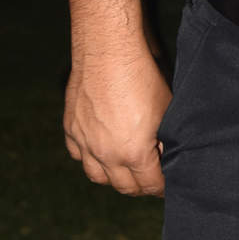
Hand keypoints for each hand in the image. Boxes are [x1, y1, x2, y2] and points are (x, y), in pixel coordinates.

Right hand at [63, 46, 172, 195]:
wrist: (108, 53)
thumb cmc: (142, 78)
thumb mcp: (166, 111)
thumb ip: (166, 140)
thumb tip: (167, 156)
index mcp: (133, 154)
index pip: (150, 185)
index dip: (162, 187)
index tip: (168, 184)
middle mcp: (105, 154)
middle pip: (124, 187)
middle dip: (141, 186)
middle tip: (151, 179)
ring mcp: (84, 143)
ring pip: (97, 176)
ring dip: (113, 177)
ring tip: (126, 169)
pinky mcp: (70, 129)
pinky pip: (78, 155)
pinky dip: (90, 158)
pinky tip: (101, 151)